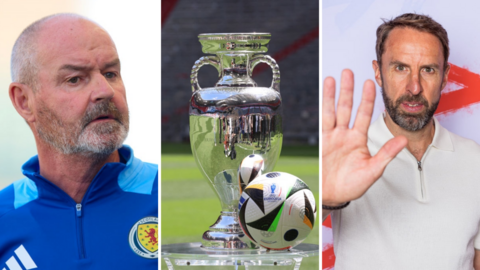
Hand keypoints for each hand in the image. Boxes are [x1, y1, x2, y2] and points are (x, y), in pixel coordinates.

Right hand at [322, 69, 406, 206]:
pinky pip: (323, 119)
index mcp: (359, 140)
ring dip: (336, 93)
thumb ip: (386, 154)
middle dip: (350, 90)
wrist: (331, 195)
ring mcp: (333, 136)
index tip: (369, 83)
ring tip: (337, 76)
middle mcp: (346, 135)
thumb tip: (404, 139)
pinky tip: (324, 92)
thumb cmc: (351, 186)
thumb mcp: (373, 171)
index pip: (364, 114)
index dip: (367, 99)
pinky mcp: (322, 140)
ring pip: (335, 109)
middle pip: (348, 107)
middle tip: (351, 72)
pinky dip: (324, 105)